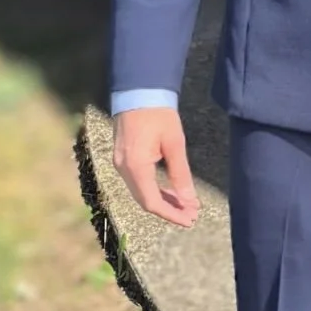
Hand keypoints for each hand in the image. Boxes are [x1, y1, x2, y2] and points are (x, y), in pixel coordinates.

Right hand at [112, 107, 199, 227]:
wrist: (139, 91)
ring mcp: (120, 164)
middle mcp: (123, 168)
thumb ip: (181, 175)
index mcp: (135, 166)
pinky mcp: (122, 158)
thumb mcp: (174, 144)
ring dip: (162, 201)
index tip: (190, 219)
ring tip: (184, 205)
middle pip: (144, 200)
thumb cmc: (158, 114)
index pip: (152, 202)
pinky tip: (169, 190)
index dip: (171, 214)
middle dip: (169, 210)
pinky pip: (137, 182)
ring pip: (140, 193)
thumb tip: (190, 201)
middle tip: (191, 215)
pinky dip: (153, 190)